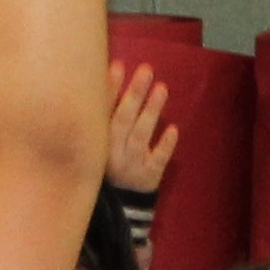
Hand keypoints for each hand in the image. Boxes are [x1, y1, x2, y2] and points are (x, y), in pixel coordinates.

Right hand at [104, 60, 177, 193]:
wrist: (118, 205)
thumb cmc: (110, 163)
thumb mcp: (100, 142)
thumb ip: (105, 115)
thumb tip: (114, 74)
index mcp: (96, 141)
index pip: (102, 111)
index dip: (110, 88)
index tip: (118, 65)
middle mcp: (110, 152)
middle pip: (122, 120)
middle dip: (134, 94)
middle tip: (146, 70)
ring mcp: (130, 165)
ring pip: (140, 136)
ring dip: (151, 112)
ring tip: (162, 88)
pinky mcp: (149, 177)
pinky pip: (157, 160)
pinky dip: (164, 145)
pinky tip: (173, 129)